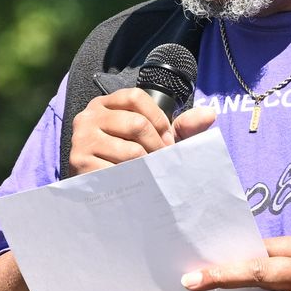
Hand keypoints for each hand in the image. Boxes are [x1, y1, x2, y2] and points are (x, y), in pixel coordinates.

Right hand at [67, 88, 217, 174]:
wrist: (98, 193)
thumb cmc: (128, 160)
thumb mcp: (155, 140)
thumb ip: (182, 127)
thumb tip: (210, 114)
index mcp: (104, 105)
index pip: (135, 97)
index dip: (158, 119)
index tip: (167, 139)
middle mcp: (88, 117)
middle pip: (136, 124)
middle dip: (156, 146)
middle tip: (160, 161)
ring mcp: (81, 140)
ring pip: (131, 151)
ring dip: (147, 167)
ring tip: (148, 174)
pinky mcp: (80, 163)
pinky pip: (119, 171)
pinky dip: (133, 180)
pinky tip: (133, 184)